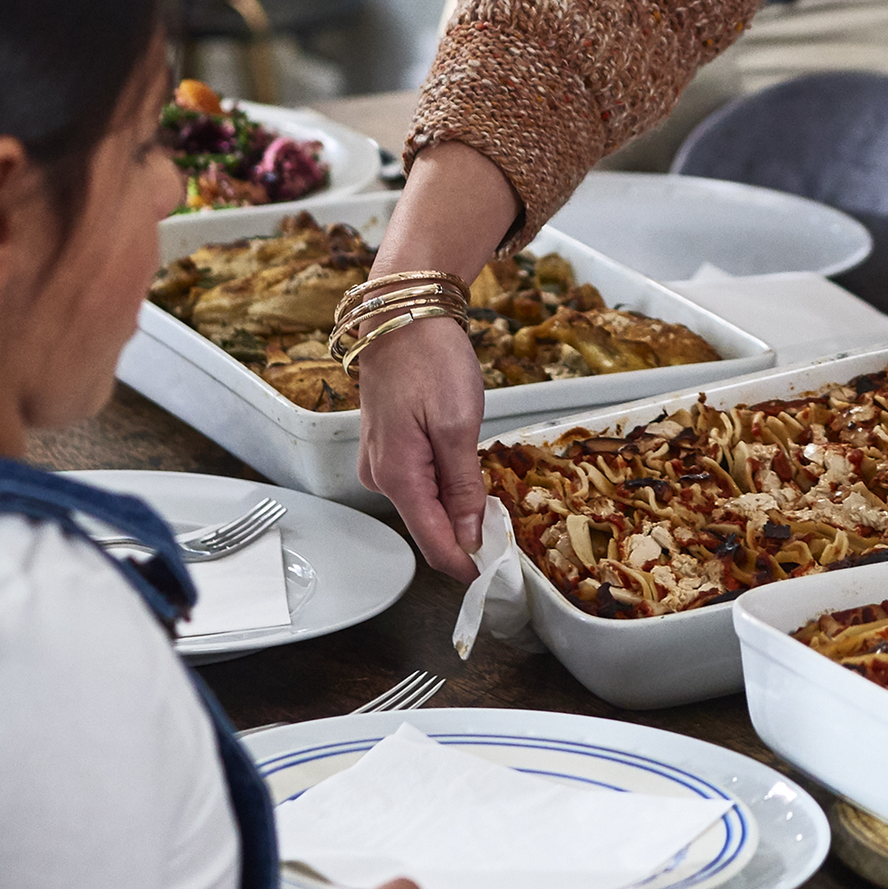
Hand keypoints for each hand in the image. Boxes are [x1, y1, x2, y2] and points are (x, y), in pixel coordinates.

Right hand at [354, 314, 491, 579]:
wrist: (404, 314)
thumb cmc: (430, 360)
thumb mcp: (458, 426)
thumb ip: (462, 488)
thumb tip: (468, 538)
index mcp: (397, 476)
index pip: (432, 543)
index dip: (465, 564)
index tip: (496, 575)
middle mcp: (380, 476)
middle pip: (428, 525)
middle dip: (465, 534)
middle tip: (508, 530)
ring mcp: (379, 460)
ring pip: (423, 503)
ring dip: (455, 507)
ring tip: (491, 494)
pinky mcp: (386, 446)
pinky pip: (417, 480)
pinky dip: (443, 483)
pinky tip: (464, 467)